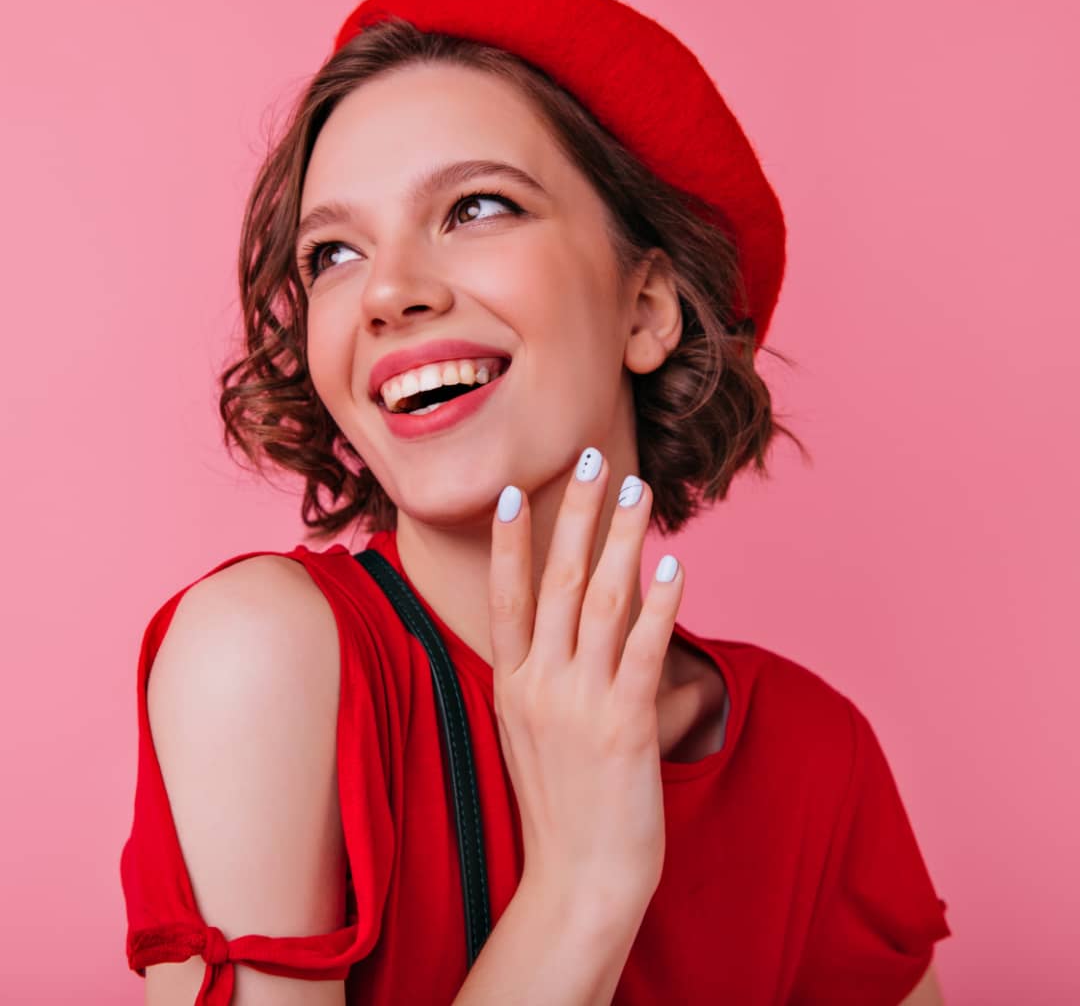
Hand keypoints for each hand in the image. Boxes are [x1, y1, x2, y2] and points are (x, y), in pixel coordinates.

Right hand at [488, 447, 684, 913]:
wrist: (578, 883)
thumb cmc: (558, 807)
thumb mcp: (528, 734)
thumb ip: (539, 679)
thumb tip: (562, 632)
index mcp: (512, 685)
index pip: (506, 597)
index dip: (508, 542)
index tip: (511, 491)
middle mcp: (540, 685)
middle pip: (558, 581)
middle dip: (575, 514)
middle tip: (590, 459)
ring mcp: (581, 704)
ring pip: (603, 602)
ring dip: (621, 540)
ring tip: (636, 491)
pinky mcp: (626, 726)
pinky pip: (645, 651)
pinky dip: (660, 605)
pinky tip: (675, 567)